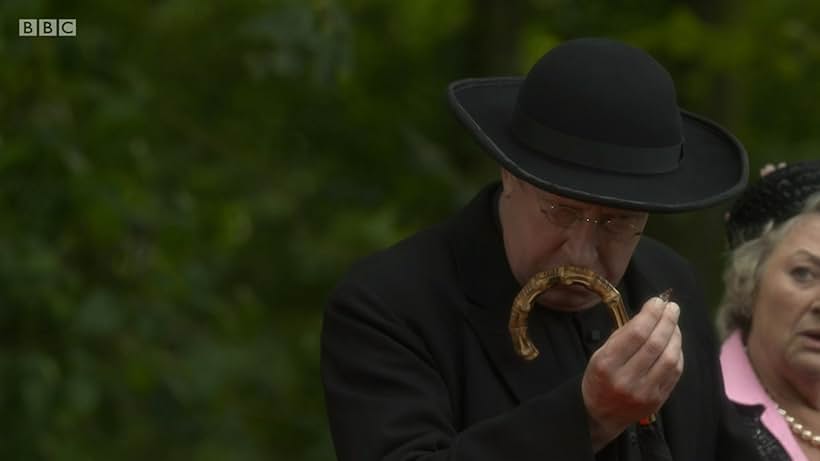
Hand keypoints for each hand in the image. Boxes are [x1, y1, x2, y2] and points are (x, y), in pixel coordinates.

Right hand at [581, 296, 682, 451]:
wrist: (599, 415)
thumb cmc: (598, 378)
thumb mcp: (600, 354)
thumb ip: (623, 335)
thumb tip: (650, 313)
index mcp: (607, 364)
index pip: (636, 334)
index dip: (650, 314)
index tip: (657, 301)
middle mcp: (626, 379)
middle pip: (655, 344)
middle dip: (667, 321)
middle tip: (672, 307)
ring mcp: (645, 392)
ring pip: (669, 358)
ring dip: (675, 336)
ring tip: (674, 323)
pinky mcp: (658, 400)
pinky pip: (675, 372)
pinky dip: (677, 353)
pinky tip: (674, 342)